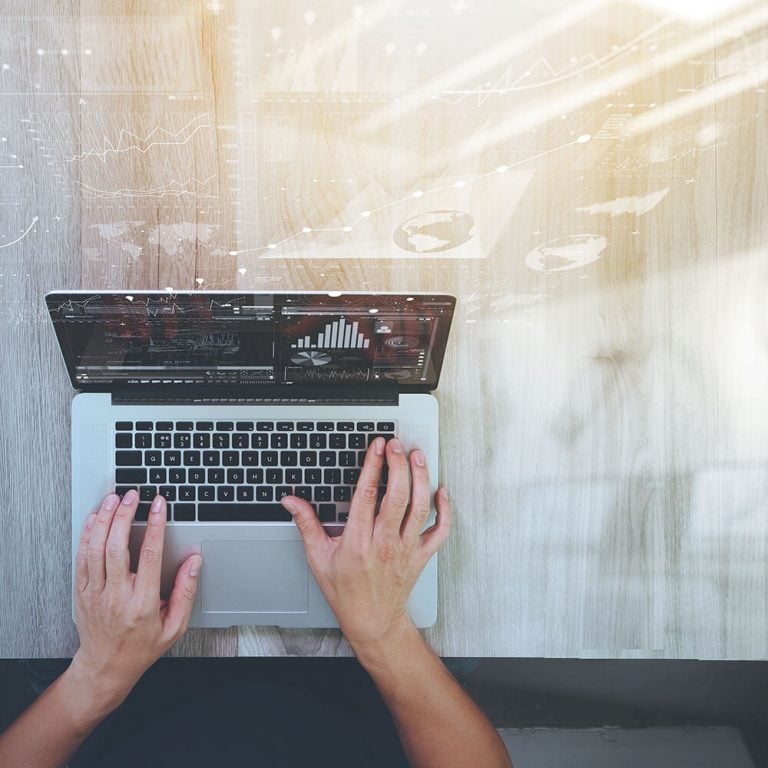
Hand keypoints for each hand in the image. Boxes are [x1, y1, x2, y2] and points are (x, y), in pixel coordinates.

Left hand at [69, 490, 201, 711]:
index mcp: (142, 603)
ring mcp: (95, 594)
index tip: (159, 505)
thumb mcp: (175, 625)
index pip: (149, 555)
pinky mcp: (81, 593)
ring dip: (103, 520)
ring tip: (112, 499)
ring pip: (95, 549)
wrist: (105, 668)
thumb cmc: (141, 648)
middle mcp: (116, 596)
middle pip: (117, 546)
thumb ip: (186, 591)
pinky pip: (81, 559)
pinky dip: (86, 535)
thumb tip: (194, 561)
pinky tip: (94, 519)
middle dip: (124, 515)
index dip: (155, 525)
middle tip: (132, 496)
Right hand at [280, 437, 450, 650]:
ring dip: (420, 478)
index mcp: (358, 541)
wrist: (372, 620)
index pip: (366, 495)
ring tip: (417, 456)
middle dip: (398, 465)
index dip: (372, 466)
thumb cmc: (346, 591)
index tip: (376, 446)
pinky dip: (445, 509)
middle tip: (396, 444)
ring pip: (419, 507)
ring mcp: (406, 548)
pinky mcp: (421, 555)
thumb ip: (306, 524)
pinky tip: (441, 490)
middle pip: (396, 496)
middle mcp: (385, 542)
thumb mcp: (319, 558)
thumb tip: (291, 501)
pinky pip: (439, 530)